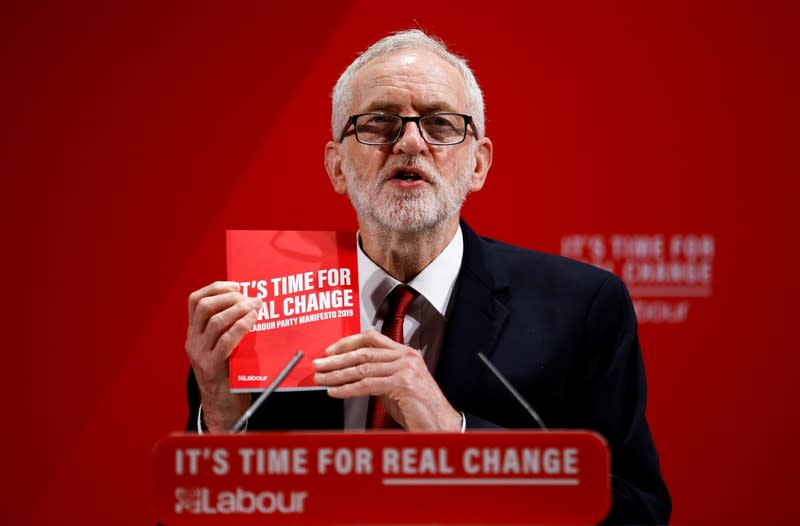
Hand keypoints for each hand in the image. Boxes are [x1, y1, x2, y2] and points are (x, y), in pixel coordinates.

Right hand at [185, 281, 259, 432]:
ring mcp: (200, 355)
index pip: (195, 300)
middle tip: (250, 297)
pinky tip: (253, 321)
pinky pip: (226, 340)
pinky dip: (241, 326)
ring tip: (256, 306)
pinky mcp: (212, 368)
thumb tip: (251, 303)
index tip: (237, 286)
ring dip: (239, 308)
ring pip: (215, 321)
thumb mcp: (222, 348)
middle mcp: (193, 342)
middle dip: (230, 296)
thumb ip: (228, 328)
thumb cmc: (229, 374)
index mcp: (194, 334)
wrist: (222, 408)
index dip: (217, 288)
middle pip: (205, 306)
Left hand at [312, 329, 461, 431]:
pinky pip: (368, 384)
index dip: (348, 342)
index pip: (372, 337)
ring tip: (322, 378)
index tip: (330, 350)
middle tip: (319, 364)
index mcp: (404, 353)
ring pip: (363, 367)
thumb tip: (352, 372)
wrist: (440, 425)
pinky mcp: (403, 384)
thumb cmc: (419, 409)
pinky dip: (348, 389)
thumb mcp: (396, 385)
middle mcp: (405, 357)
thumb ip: (378, 374)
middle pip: (364, 351)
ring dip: (338, 374)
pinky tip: (335, 391)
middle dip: (336, 359)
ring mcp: (405, 369)